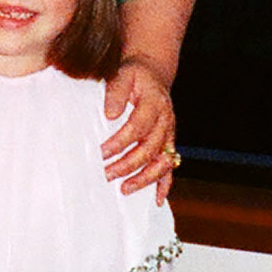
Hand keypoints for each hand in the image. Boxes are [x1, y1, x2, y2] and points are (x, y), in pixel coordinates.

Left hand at [102, 55, 176, 200]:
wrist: (153, 72)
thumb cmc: (135, 74)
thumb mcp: (124, 74)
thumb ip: (116, 92)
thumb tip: (110, 114)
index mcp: (155, 105)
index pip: (137, 128)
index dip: (120, 142)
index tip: (101, 153)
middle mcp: (166, 121)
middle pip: (149, 149)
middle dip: (128, 164)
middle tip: (106, 174)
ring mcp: (169, 134)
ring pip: (162, 161)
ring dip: (144, 178)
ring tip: (124, 189)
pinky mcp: (168, 142)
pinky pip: (170, 166)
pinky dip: (165, 184)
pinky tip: (157, 199)